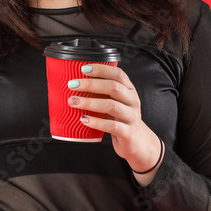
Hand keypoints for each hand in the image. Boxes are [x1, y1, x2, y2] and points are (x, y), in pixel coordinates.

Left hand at [68, 63, 162, 177]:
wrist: (137, 142)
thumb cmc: (120, 119)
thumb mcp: (116, 102)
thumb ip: (103, 92)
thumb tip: (76, 82)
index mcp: (129, 90)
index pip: (118, 74)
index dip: (101, 70)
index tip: (84, 69)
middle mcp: (132, 101)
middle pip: (113, 88)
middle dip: (91, 84)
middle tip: (72, 85)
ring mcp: (131, 117)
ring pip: (112, 106)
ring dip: (90, 102)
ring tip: (73, 102)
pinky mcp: (128, 133)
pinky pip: (112, 126)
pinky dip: (97, 122)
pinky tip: (84, 120)